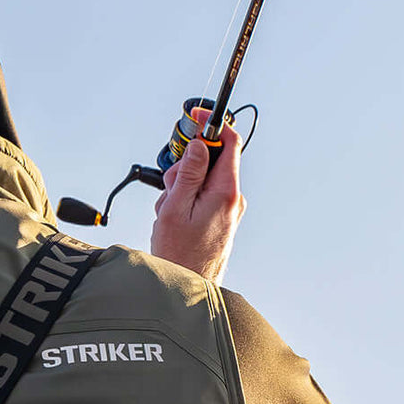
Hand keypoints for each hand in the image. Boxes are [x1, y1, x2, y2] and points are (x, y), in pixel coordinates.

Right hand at [150, 107, 245, 284]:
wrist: (188, 287)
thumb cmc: (180, 254)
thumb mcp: (176, 208)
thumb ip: (189, 173)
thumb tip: (199, 145)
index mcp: (226, 191)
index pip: (230, 142)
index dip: (213, 124)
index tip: (198, 116)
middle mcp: (233, 198)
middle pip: (210, 160)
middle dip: (185, 168)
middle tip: (171, 191)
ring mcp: (228, 209)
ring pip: (202, 179)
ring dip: (181, 189)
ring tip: (171, 213)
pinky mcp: (221, 218)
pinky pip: (202, 196)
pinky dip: (185, 201)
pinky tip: (176, 220)